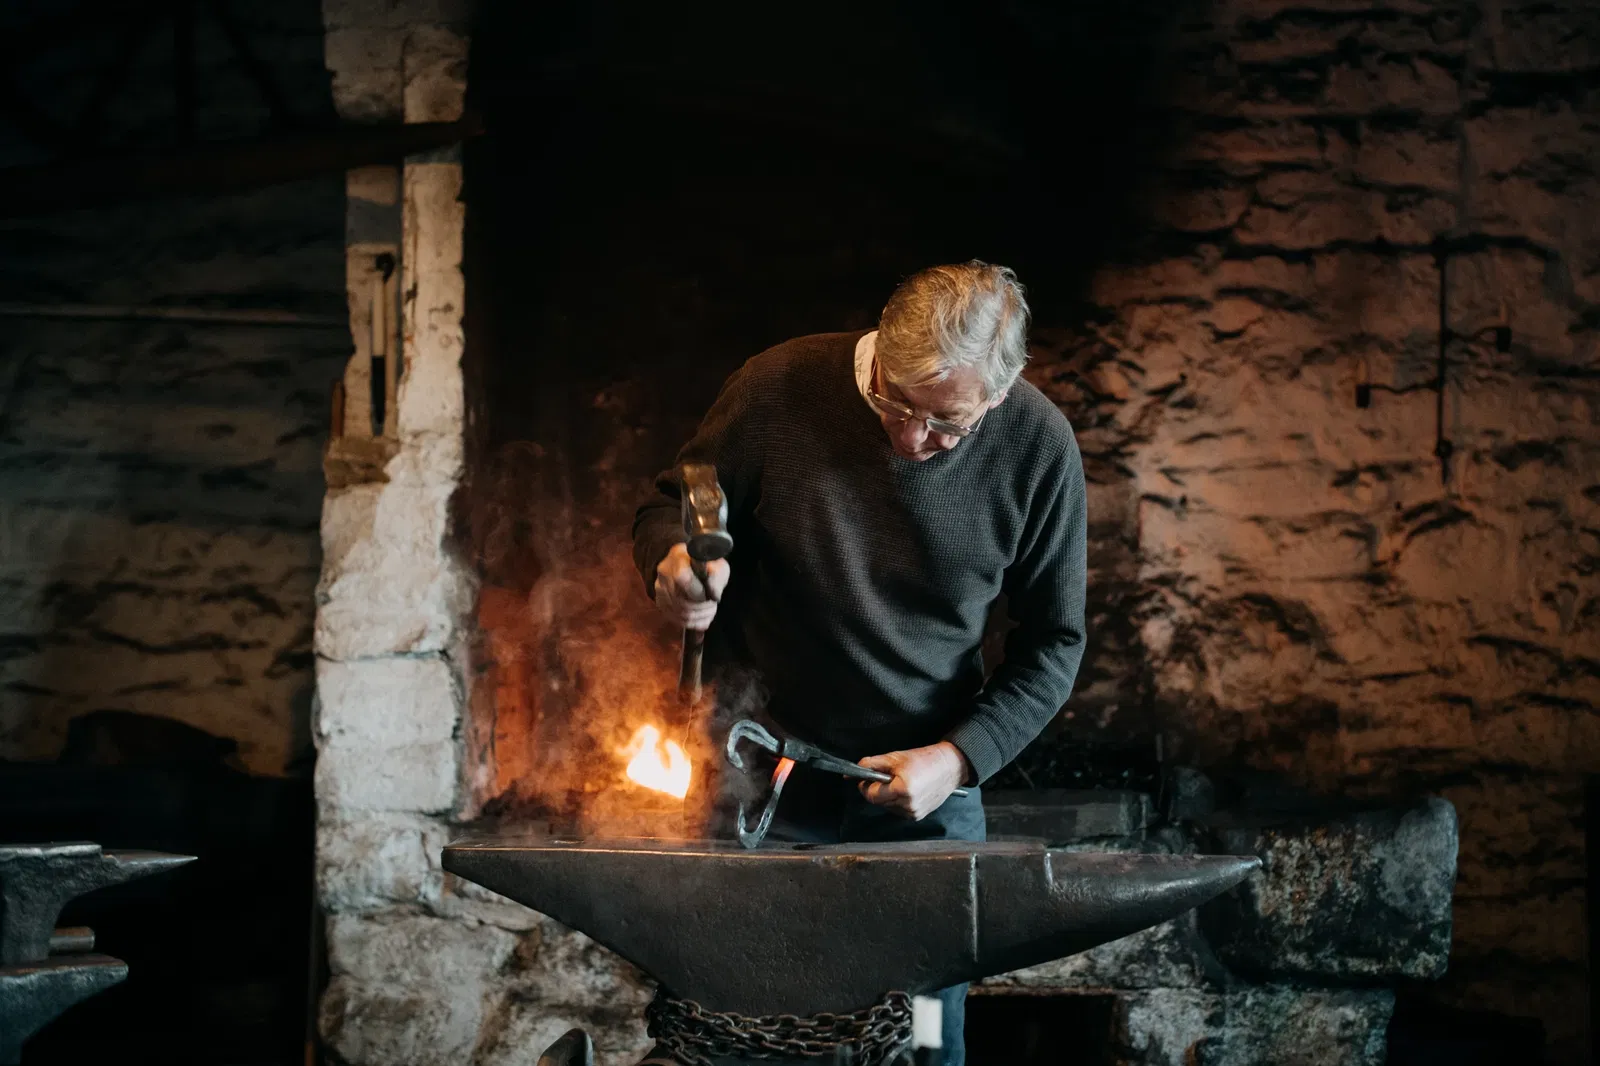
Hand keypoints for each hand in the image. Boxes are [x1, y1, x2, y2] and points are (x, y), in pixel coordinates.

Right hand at [653, 542, 730, 630]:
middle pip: (681, 600)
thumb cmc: (708, 565)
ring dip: (699, 616)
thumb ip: (717, 577)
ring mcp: (659, 587)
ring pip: (679, 613)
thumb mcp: (718, 565)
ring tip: (710, 609)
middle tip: (713, 604)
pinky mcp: (660, 601)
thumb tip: (713, 595)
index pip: (682, 578)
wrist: (693, 565)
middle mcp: (664, 571)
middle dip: (702, 607)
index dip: (698, 593)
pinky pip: (676, 619)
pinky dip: (693, 622)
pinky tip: (703, 616)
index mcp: (678, 555)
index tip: (710, 595)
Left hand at [858, 742, 972, 820]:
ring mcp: (914, 812)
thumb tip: (851, 772)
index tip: (866, 778)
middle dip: (877, 789)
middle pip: (879, 802)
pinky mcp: (918, 816)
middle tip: (886, 776)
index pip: (871, 795)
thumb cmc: (924, 760)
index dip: (865, 786)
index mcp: (902, 789)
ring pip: (888, 807)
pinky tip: (907, 790)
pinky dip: (898, 800)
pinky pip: (898, 810)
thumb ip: (871, 764)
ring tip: (901, 781)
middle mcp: (908, 804)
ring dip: (888, 795)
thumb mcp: (895, 757)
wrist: (950, 767)